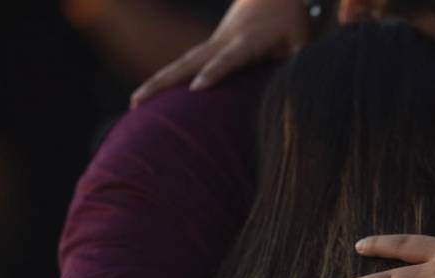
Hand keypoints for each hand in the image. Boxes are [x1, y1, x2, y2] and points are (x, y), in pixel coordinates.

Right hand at [131, 0, 309, 107]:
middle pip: (188, 62)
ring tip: (134, 105)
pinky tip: (153, 96)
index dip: (213, 73)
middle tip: (139, 102)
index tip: (197, 89)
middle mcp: (222, 41)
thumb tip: (299, 86)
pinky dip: (167, 79)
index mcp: (247, 40)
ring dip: (157, 83)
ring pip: (180, 63)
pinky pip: (185, 64)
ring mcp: (212, 42)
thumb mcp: (300, 37)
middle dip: (164, 82)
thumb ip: (298, 60)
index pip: (228, 59)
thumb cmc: (288, 16)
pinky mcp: (209, 46)